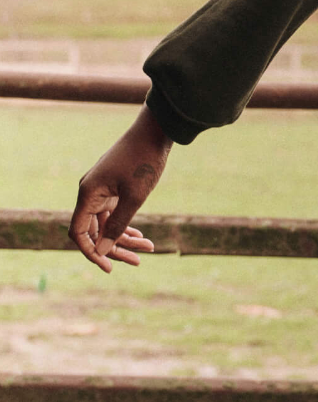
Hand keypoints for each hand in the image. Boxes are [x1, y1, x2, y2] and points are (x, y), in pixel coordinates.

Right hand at [69, 104, 172, 272]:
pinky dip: (127, 227)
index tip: (109, 268)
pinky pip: (114, 214)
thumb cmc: (143, 163)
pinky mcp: (113, 189)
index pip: (79, 232)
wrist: (153, 134)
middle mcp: (90, 193)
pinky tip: (142, 238)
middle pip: (95, 231)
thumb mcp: (134, 199)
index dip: (91, 252)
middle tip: (138, 262)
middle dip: (115, 248)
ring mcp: (101, 191)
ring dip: (125, 239)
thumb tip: (103, 250)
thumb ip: (118, 225)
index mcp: (89, 194)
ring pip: (107, 224)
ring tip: (149, 249)